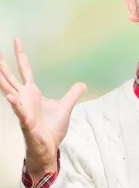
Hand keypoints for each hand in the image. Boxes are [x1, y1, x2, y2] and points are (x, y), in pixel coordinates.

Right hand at [0, 37, 86, 181]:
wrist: (49, 147)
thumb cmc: (52, 129)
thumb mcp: (66, 107)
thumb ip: (72, 94)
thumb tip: (82, 84)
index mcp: (32, 93)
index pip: (25, 70)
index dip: (20, 55)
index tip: (16, 39)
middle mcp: (24, 98)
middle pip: (10, 77)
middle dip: (2, 64)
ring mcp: (23, 110)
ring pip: (9, 92)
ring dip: (2, 80)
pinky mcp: (27, 123)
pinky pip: (20, 113)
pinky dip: (16, 106)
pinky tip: (11, 98)